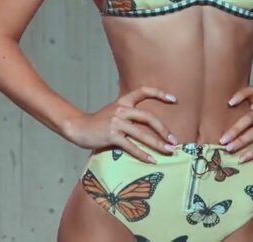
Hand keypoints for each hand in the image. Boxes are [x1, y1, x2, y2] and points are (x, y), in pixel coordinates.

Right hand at [63, 86, 178, 163]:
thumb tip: (149, 124)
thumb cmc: (99, 122)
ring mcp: (116, 122)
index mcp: (123, 101)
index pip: (143, 91)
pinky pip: (131, 146)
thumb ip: (129, 113)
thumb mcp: (114, 111)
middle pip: (148, 117)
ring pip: (142, 133)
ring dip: (157, 144)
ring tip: (168, 151)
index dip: (159, 93)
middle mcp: (121, 109)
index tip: (174, 99)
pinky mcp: (111, 135)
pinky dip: (142, 154)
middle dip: (163, 129)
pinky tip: (151, 160)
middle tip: (174, 140)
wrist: (79, 127)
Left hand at [219, 85, 252, 162]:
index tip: (229, 103)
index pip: (251, 93)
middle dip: (234, 129)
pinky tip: (242, 159)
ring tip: (229, 149)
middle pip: (249, 117)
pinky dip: (252, 152)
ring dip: (241, 141)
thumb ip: (244, 110)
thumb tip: (225, 113)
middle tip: (222, 140)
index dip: (241, 95)